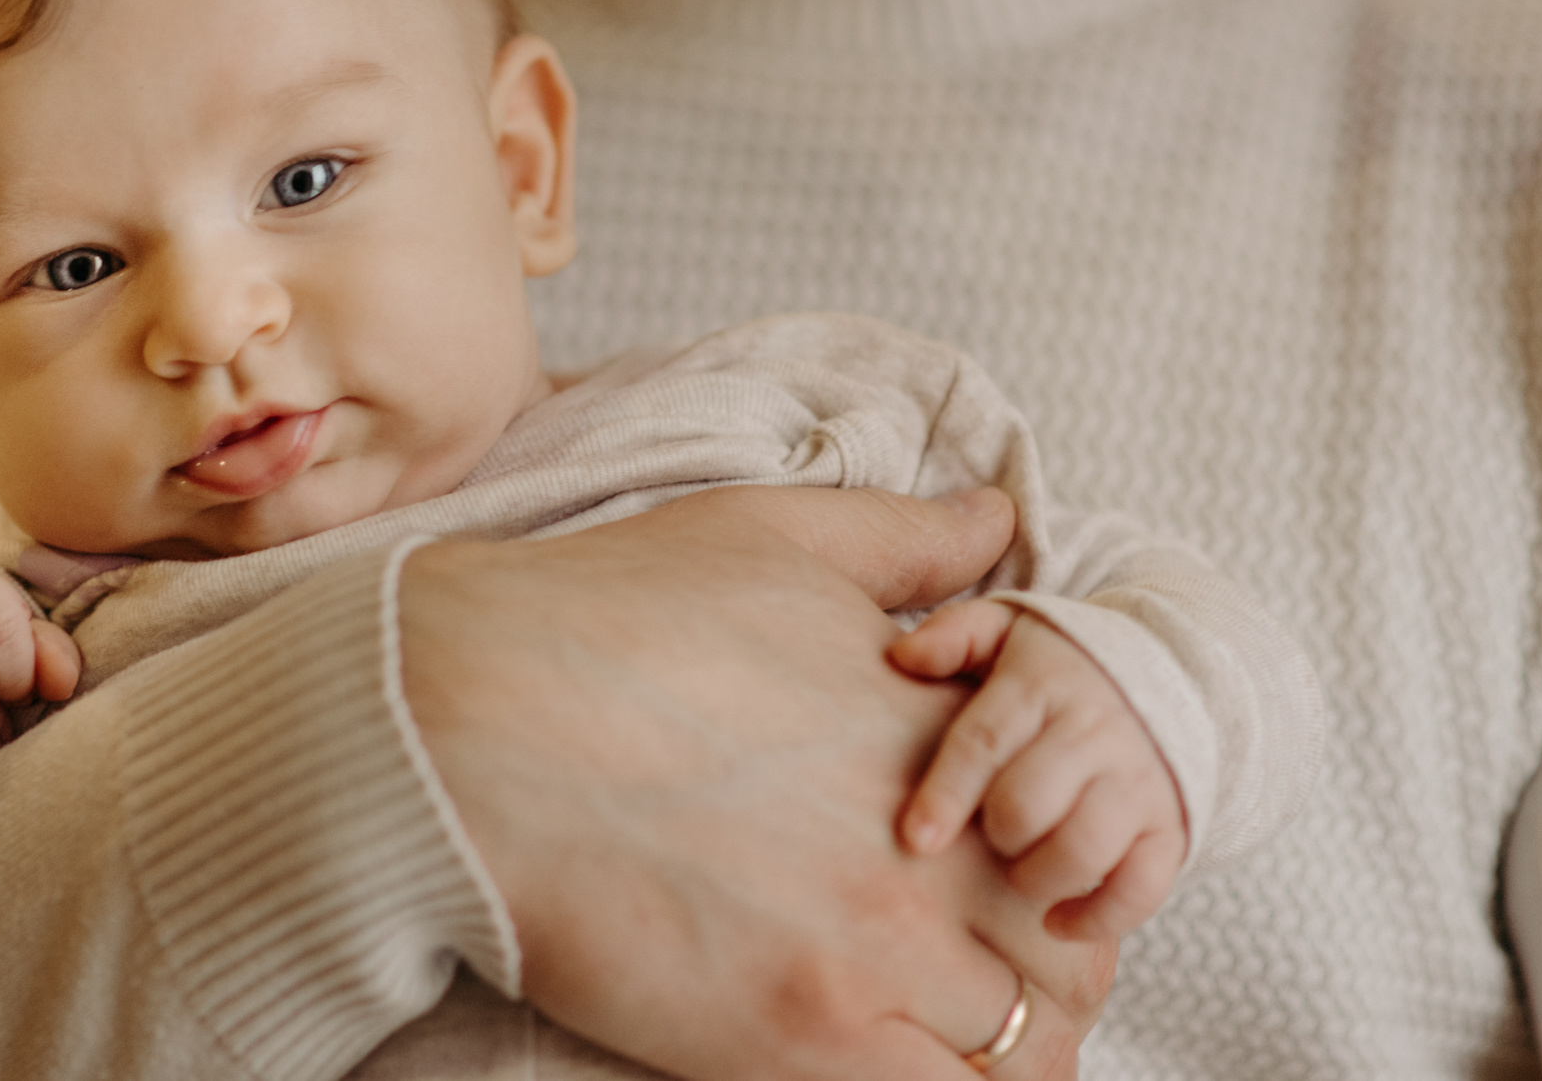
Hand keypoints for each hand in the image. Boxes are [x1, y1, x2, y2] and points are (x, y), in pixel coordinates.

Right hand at [401, 486, 1111, 1080]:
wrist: (462, 720)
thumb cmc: (600, 617)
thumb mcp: (768, 537)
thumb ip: (904, 537)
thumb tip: (994, 516)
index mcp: (935, 731)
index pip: (1079, 818)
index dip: (1057, 849)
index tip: (1002, 859)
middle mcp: (930, 849)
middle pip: (1075, 949)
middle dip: (1051, 956)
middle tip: (981, 956)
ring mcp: (872, 954)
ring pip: (1031, 1047)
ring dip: (1002, 1037)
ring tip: (933, 1020)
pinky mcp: (799, 1042)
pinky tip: (878, 1056)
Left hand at [891, 601, 1186, 940]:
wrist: (1174, 674)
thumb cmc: (1062, 664)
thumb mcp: (1010, 628)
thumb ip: (954, 636)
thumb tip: (901, 657)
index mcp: (1043, 686)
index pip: (984, 743)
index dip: (945, 795)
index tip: (915, 839)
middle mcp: (1095, 733)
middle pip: (1028, 804)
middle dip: (994, 832)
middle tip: (988, 832)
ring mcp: (1139, 782)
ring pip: (1082, 850)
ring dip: (1036, 877)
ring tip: (1017, 869)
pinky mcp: (1171, 827)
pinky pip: (1141, 888)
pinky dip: (1097, 918)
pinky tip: (1056, 920)